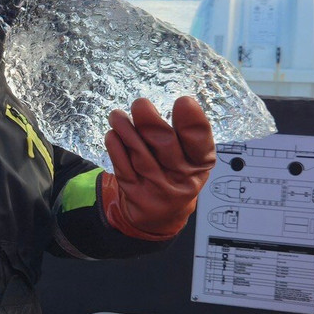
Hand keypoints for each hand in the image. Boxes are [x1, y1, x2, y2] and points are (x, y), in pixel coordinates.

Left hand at [101, 96, 215, 239]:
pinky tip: (112, 135)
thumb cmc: (175, 172)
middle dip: (152, 124)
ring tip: (116, 115)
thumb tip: (168, 106)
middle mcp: (183, 178)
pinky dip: (116, 151)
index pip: (200, 142)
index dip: (192, 123)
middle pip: (167, 147)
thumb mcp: (189, 157)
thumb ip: (183, 133)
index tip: (183, 101)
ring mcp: (159, 189)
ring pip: (141, 157)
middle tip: (140, 104)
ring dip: (127, 133)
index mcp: (201, 163)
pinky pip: (124, 170)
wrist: (161, 212)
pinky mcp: (137, 195)